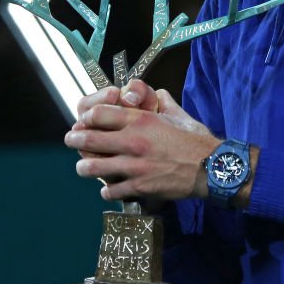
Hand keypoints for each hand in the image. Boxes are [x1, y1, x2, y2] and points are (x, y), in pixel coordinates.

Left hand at [65, 81, 220, 201]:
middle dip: (75, 139)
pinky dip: (106, 189)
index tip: (84, 121)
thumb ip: (164, 103)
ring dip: (85, 166)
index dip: (87, 117)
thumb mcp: (179, 115)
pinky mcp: (139, 187)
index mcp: (141, 120)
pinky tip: (108, 188)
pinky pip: (110, 190)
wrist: (211, 167)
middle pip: (89, 139)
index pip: (99, 113)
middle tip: (71, 140)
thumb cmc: (196, 140)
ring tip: (84, 167)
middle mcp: (133, 141)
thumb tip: (157, 94)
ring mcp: (134, 166)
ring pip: (93, 167)